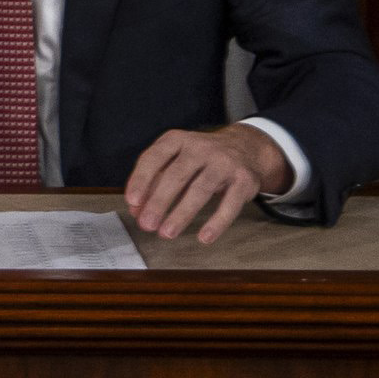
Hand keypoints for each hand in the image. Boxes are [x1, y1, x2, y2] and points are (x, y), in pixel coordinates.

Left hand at [123, 122, 290, 241]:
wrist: (246, 148)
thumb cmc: (202, 158)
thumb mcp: (177, 160)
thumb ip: (155, 182)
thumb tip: (136, 210)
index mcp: (177, 140)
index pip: (154, 157)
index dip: (141, 180)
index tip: (132, 202)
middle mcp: (200, 147)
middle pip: (176, 175)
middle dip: (159, 202)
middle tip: (147, 224)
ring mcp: (223, 162)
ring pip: (200, 189)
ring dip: (182, 214)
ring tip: (167, 233)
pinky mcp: (243, 179)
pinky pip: (230, 204)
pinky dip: (217, 222)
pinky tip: (204, 237)